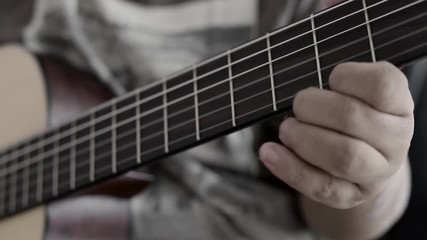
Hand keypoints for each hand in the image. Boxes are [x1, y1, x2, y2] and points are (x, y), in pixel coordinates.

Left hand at [259, 62, 413, 208]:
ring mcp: (376, 172)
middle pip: (350, 118)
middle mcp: (395, 139)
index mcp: (398, 105)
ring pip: (342, 156)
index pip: (381, 85)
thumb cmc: (355, 118)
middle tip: (298, 106)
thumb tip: (298, 86)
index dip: (347, 77)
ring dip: (302, 139)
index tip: (331, 78)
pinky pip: (321, 186)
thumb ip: (339, 85)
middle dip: (311, 107)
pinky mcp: (351, 195)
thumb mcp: (357, 94)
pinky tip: (269, 153)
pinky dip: (290, 168)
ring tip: (286, 130)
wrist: (368, 163)